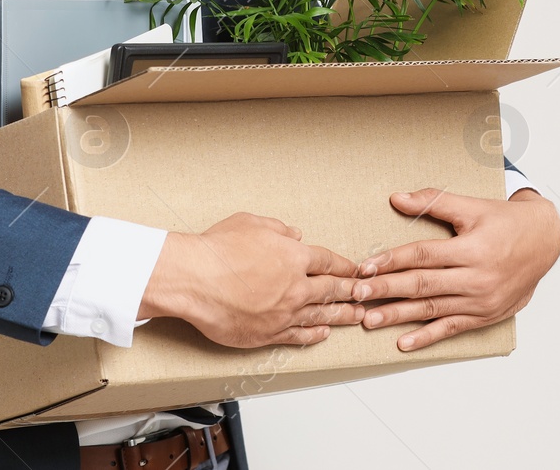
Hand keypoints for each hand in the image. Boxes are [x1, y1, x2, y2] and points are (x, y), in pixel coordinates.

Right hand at [138, 211, 365, 348]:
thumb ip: (277, 229)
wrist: (194, 279)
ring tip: (357, 317)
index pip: (328, 261)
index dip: (343, 266)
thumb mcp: (250, 223)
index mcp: (294, 256)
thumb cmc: (217, 250)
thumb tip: (294, 233)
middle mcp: (295, 286)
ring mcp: (284, 313)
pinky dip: (314, 335)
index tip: (354, 270)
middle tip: (365, 295)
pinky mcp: (268, 334)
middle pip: (332, 290)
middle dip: (352, 292)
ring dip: (342, 316)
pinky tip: (324, 334)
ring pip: (321, 316)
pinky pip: (299, 336)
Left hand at [352, 187, 559, 350]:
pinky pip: (452, 329)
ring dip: (399, 316)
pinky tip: (403, 342)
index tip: (365, 268)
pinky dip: (427, 338)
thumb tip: (396, 198)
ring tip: (370, 320)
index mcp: (472, 249)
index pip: (423, 256)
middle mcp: (476, 278)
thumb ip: (434, 202)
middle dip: (386, 290)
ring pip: (432, 310)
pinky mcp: (484, 316)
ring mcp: (480, 301)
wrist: (545, 243)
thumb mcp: (473, 206)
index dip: (391, 260)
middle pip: (423, 285)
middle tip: (357, 296)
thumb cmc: (507, 222)